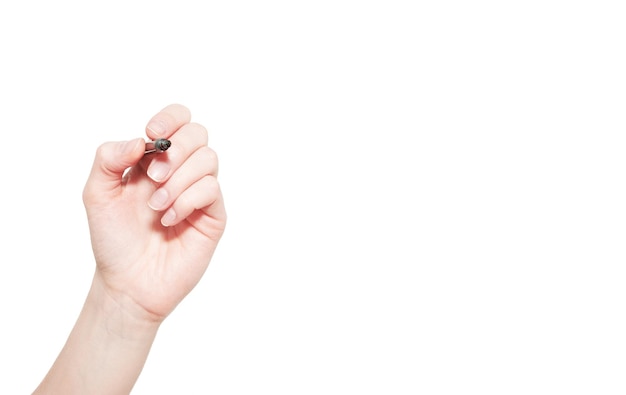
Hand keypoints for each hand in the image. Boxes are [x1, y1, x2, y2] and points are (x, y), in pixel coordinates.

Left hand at [82, 104, 225, 322]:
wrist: (128, 283)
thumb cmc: (113, 240)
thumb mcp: (97, 194)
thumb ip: (109, 159)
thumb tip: (140, 141)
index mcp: (155, 160)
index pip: (178, 121)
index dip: (170, 118)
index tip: (153, 135)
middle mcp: (181, 172)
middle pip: (198, 133)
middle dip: (176, 149)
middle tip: (153, 177)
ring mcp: (199, 193)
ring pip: (208, 159)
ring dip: (179, 179)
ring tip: (156, 207)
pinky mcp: (213, 215)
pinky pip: (211, 190)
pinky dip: (187, 200)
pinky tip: (168, 219)